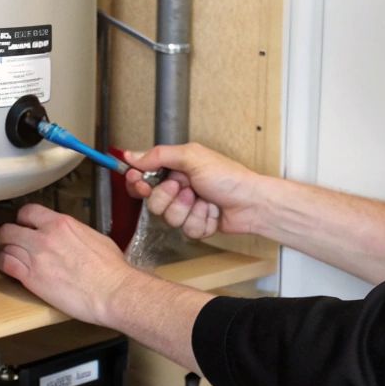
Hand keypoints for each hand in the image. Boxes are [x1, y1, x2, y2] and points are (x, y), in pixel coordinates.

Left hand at [0, 203, 136, 324]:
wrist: (112, 291)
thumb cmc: (111, 269)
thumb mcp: (95, 238)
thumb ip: (75, 233)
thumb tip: (71, 236)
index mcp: (62, 223)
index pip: (29, 211)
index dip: (23, 219)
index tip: (24, 225)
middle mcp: (44, 236)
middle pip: (10, 228)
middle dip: (7, 234)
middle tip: (10, 241)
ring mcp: (35, 256)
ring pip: (4, 245)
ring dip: (3, 250)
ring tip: (6, 255)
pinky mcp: (31, 278)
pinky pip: (5, 264)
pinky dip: (2, 264)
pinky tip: (5, 267)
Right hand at [123, 143, 269, 239]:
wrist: (252, 202)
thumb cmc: (228, 176)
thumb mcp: (192, 156)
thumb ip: (159, 155)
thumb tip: (131, 154)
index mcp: (174, 169)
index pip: (143, 177)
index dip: (138, 182)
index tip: (140, 182)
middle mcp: (178, 189)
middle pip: (153, 202)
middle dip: (170, 197)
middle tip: (186, 187)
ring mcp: (187, 209)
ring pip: (169, 219)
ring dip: (189, 210)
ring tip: (204, 200)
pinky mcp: (196, 225)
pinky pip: (186, 231)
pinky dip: (201, 221)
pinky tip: (212, 212)